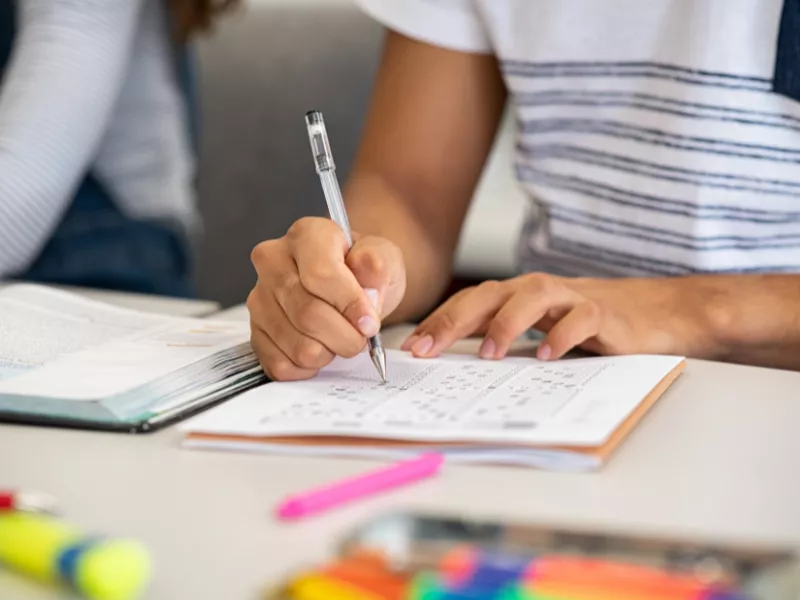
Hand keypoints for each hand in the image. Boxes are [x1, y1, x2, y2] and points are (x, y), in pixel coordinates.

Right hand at [248, 217, 405, 380]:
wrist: (349, 287)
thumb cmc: (363, 272)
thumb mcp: (384, 259)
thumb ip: (378, 269)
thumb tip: (367, 293)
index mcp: (306, 235)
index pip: (320, 275)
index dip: (350, 305)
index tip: (370, 323)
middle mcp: (273, 262)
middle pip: (308, 314)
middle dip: (345, 336)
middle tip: (361, 336)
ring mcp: (259, 298)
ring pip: (298, 345)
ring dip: (329, 352)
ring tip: (339, 338)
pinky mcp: (255, 331)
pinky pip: (282, 364)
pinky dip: (309, 367)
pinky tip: (321, 349)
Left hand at [401, 273, 720, 360]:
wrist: (657, 312)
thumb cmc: (590, 325)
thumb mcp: (541, 331)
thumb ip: (506, 339)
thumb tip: (456, 365)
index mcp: (519, 296)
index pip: (471, 302)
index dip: (440, 322)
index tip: (412, 349)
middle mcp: (540, 291)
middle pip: (490, 294)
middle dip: (455, 319)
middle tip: (429, 348)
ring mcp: (573, 298)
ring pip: (533, 297)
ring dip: (507, 323)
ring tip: (489, 354)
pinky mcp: (606, 313)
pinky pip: (581, 318)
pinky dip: (562, 335)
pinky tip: (547, 356)